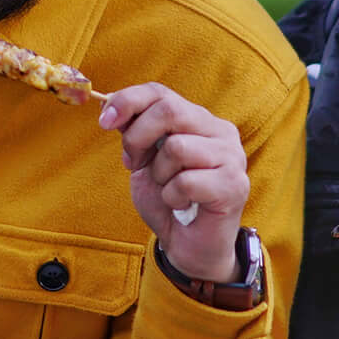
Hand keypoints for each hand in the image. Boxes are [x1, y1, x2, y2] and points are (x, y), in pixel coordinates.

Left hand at [96, 82, 249, 283]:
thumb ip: (134, 132)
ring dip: (160, 174)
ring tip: (168, 189)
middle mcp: (220, 131)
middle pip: (169, 110)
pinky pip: (186, 181)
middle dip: (138, 137)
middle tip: (135, 163)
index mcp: (199, 120)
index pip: (160, 92)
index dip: (128, 100)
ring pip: (177, 147)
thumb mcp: (144, 161)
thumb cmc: (168, 200)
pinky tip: (182, 205)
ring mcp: (232, 157)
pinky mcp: (234, 185)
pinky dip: (172, 197)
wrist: (189, 246)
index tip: (104, 121)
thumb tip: (111, 105)